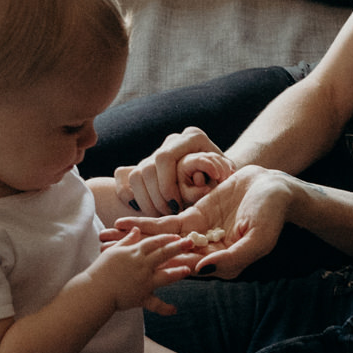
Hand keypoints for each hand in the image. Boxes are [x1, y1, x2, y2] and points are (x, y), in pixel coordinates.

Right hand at [88, 230, 193, 311]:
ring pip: (165, 275)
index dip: (167, 238)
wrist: (95, 290)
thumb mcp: (114, 251)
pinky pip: (155, 304)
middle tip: (191, 243)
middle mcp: (142, 266)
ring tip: (188, 270)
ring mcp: (144, 281)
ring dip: (178, 273)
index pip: (154, 242)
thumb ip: (127, 240)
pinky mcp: (142, 297)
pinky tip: (175, 310)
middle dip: (178, 248)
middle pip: (164, 254)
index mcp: (135, 253)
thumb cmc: (101, 269)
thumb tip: (136, 230)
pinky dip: (165, 308)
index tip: (177, 236)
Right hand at [113, 127, 231, 216]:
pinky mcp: (144, 164)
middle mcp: (172, 141)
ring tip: (161, 215)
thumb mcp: (228, 174)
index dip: (166, 184)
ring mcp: (157, 152)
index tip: (177, 206)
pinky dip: (131, 196)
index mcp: (193, 138)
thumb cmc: (226, 177)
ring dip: (146, 200)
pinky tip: (146, 210)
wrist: (219, 174)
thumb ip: (220, 174)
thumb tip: (204, 185)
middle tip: (169, 214)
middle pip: (148, 167)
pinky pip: (124, 178)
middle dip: (156, 196)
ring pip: (137, 175)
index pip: (165, 157)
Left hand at [114, 164, 295, 280]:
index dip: (158, 272)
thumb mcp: (257, 239)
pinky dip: (146, 225)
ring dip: (135, 243)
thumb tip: (201, 270)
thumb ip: (231, 257)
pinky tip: (124, 225)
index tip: (133, 275)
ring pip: (161, 243)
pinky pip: (166, 225)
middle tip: (107, 261)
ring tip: (107, 243)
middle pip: (166, 260)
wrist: (273, 188)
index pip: (185, 270)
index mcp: (220, 264)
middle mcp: (205, 254)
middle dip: (138, 261)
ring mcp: (197, 236)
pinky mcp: (193, 218)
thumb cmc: (272, 215)